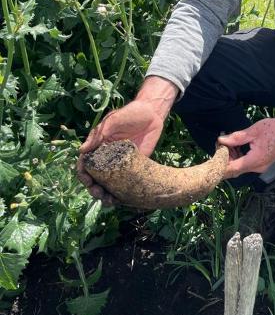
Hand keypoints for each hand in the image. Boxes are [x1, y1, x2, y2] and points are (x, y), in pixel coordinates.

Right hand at [77, 78, 177, 204]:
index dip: (83, 174)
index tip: (87, 181)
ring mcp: (120, 164)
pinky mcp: (134, 167)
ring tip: (110, 201)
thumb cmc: (130, 113)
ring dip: (106, 195)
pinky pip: (125, 182)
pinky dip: (122, 193)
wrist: (153, 113)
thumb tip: (81, 151)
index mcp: (98, 146)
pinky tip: (122, 200)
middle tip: (99, 195)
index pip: (85, 163)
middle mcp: (107, 157)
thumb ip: (99, 134)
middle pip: (95, 178)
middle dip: (94, 189)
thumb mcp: (113, 120)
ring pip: (109, 183)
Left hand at [218, 114, 274, 178]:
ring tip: (227, 143)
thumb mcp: (254, 130)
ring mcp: (260, 167)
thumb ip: (236, 137)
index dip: (219, 166)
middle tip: (218, 145)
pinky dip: (239, 157)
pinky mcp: (262, 163)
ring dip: (231, 158)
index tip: (210, 159)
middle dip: (224, 160)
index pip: (232, 169)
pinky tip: (236, 146)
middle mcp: (257, 168)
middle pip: (235, 170)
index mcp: (255, 160)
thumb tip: (221, 140)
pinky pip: (246, 164)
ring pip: (240, 167)